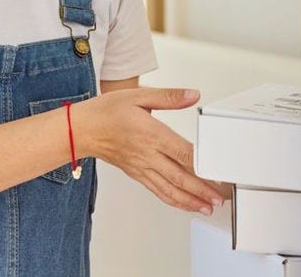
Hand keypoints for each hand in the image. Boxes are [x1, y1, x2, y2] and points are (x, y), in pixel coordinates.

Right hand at [76, 87, 223, 214]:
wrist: (80, 130)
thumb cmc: (106, 112)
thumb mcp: (139, 95)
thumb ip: (169, 97)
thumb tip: (192, 95)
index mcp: (152, 134)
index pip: (182, 154)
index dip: (202, 167)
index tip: (218, 174)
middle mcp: (148, 155)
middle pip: (180, 177)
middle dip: (202, 190)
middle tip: (220, 198)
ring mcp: (142, 167)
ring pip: (170, 189)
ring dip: (190, 200)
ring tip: (207, 206)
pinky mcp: (136, 174)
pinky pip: (158, 191)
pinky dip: (173, 200)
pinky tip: (184, 203)